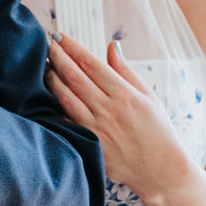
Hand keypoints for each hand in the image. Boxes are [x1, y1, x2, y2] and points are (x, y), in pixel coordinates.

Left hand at [44, 34, 189, 201]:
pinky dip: (54, 105)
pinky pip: (66, 121)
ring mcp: (97, 128)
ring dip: (51, 78)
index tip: (59, 35)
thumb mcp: (148, 96)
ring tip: (43, 64)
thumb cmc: (158, 131)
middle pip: (75, 77)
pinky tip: (46, 94)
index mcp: (125, 94)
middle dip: (57, 56)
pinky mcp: (90, 144)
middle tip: (46, 43)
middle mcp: (109, 110)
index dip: (72, 47)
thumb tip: (112, 45)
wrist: (161, 171)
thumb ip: (126, 71)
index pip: (91, 63)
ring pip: (66, 97)